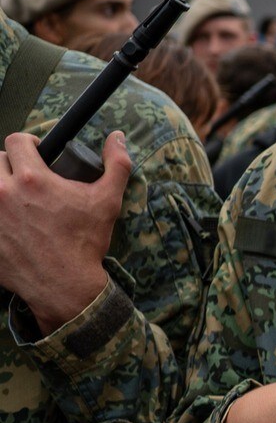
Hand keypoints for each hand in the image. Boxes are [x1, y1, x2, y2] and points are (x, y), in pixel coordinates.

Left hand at [0, 130, 127, 334]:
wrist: (63, 285)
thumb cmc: (84, 243)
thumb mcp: (107, 201)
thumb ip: (116, 165)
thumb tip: (118, 137)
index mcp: (32, 179)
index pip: (16, 141)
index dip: (28, 143)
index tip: (37, 152)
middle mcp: (4, 193)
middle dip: (11, 164)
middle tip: (26, 177)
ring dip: (1, 186)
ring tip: (15, 197)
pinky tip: (12, 222)